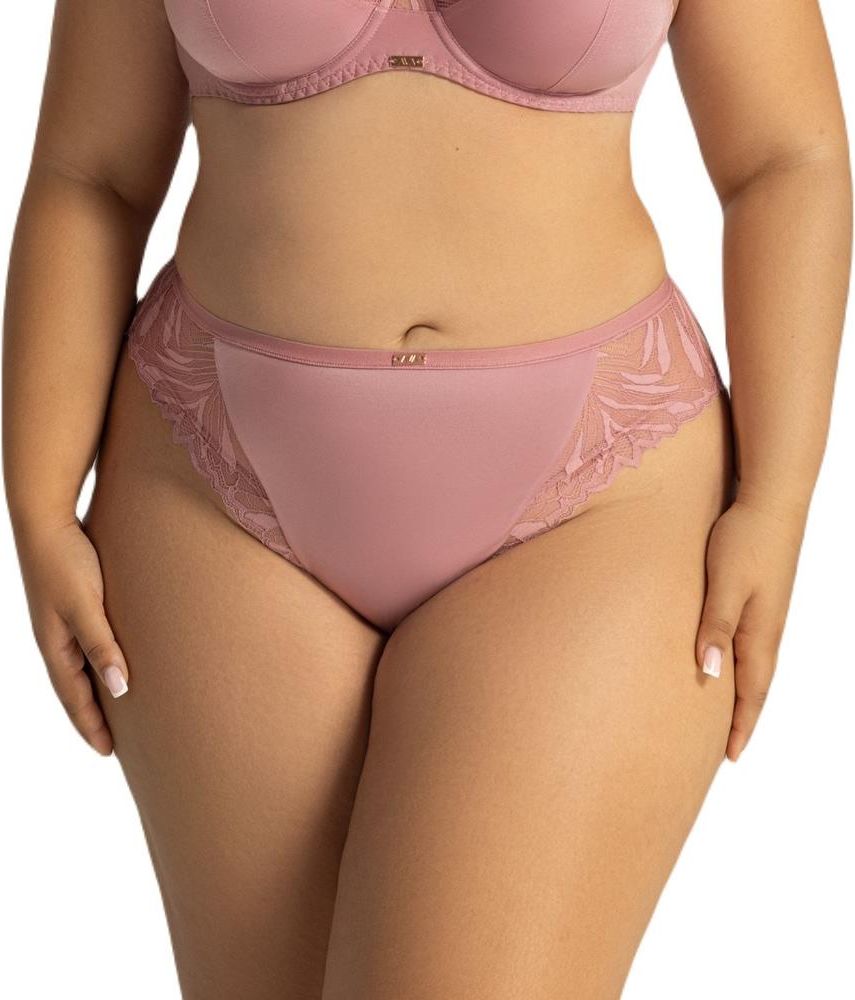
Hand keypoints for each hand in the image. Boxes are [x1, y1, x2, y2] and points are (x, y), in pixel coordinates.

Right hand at [14, 516, 129, 755]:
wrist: (47, 518)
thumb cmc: (66, 560)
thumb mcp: (85, 605)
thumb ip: (101, 645)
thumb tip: (119, 689)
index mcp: (54, 645)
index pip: (74, 697)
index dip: (91, 725)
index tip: (108, 752)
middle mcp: (56, 638)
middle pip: (76, 688)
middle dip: (92, 716)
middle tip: (113, 742)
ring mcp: (63, 621)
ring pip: (82, 666)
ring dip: (97, 689)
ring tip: (117, 709)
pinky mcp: (74, 603)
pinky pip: (88, 643)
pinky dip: (100, 661)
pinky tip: (114, 660)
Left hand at [695, 495, 805, 761]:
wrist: (770, 501)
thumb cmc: (743, 541)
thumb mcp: (723, 585)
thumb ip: (714, 627)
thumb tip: (707, 674)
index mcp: (760, 633)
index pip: (751, 693)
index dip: (740, 725)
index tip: (729, 757)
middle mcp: (767, 629)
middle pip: (755, 686)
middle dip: (742, 719)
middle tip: (726, 748)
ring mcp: (766, 613)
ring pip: (754, 666)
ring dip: (742, 694)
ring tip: (726, 716)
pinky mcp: (760, 597)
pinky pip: (750, 644)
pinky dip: (741, 666)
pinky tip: (727, 663)